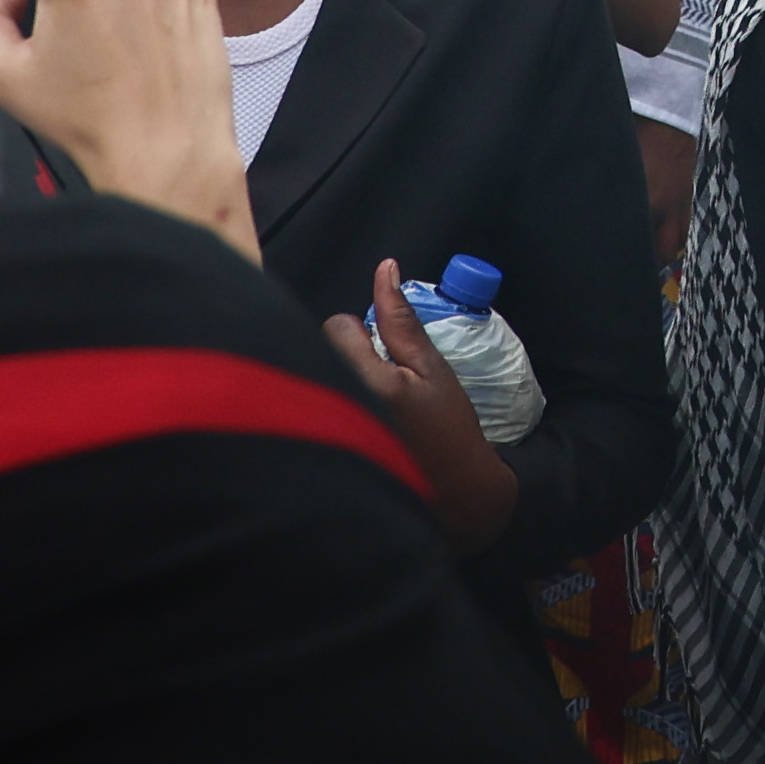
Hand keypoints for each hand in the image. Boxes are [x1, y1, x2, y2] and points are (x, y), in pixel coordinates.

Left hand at [325, 258, 524, 554]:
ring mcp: (324, 431)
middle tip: (378, 382)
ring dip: (335, 384)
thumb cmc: (448, 429)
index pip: (336, 328)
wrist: (452, 494)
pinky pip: (311, 412)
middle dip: (345, 359)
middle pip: (320, 354)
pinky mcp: (320, 452)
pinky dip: (327, 413)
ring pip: (314, 380)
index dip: (361, 334)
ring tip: (365, 408)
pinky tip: (353, 429)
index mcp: (366, 381)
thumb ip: (402, 321)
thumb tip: (385, 269)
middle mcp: (336, 405)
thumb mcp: (432, 370)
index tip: (383, 355)